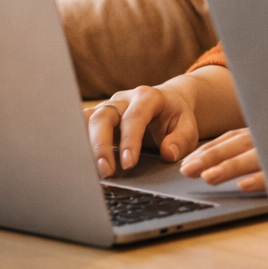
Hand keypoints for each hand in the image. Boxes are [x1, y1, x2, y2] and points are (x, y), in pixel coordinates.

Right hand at [84, 78, 200, 177]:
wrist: (167, 104)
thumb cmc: (175, 117)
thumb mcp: (188, 127)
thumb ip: (181, 139)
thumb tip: (167, 153)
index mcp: (148, 97)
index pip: (134, 117)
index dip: (129, 140)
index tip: (128, 164)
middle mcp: (123, 99)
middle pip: (103, 116)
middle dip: (101, 145)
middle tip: (106, 171)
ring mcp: (108, 108)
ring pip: (87, 121)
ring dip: (85, 146)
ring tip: (89, 171)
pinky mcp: (98, 119)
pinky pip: (82, 128)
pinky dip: (80, 145)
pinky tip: (81, 165)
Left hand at [179, 127, 266, 191]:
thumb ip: (249, 152)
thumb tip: (212, 168)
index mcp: (264, 135)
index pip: (232, 139)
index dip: (208, 150)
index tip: (186, 163)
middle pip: (239, 145)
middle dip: (211, 157)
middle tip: (187, 169)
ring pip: (254, 158)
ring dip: (230, 166)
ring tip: (207, 176)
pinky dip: (259, 179)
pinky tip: (243, 185)